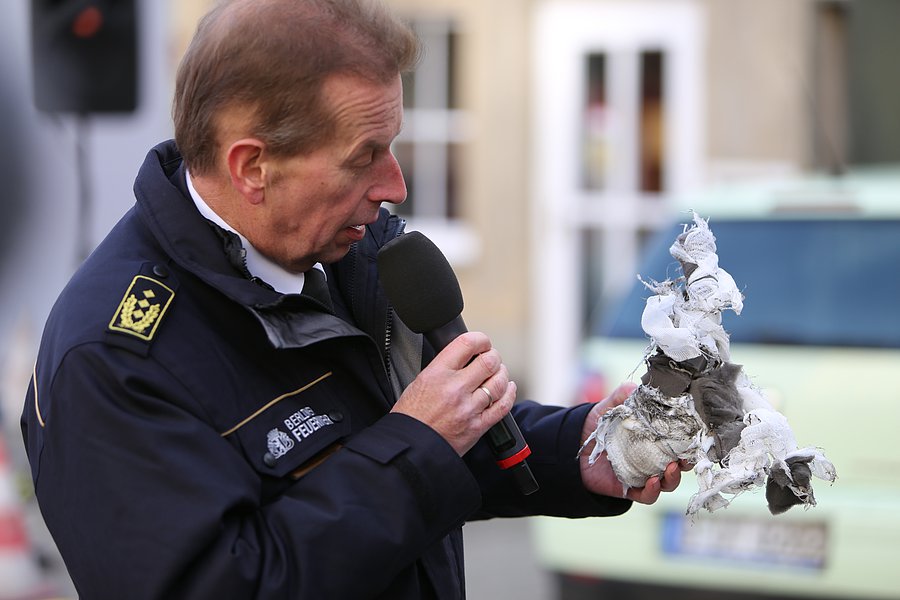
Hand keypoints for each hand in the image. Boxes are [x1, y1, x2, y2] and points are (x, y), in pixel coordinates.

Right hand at [392, 331, 515, 455]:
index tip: (482, 342)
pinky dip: (509, 394)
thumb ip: (442, 368)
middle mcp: (455, 389)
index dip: (480, 339)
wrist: (410, 447)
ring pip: (499, 382)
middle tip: (491, 358)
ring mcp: (468, 408)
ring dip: (502, 374)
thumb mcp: (419, 382)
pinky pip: (503, 406)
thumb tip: (463, 357)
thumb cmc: (411, 417)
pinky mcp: (478, 426)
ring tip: (498, 372)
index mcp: (437, 374)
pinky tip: (508, 388)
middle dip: (494, 356)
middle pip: (489, 361)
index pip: (466, 344)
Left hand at [579, 382, 690, 503]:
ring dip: (673, 477)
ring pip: (667, 483)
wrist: (575, 443)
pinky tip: (653, 482)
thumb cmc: (601, 424)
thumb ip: (625, 394)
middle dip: (686, 463)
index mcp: (655, 439)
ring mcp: (643, 475)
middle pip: (679, 465)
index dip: (689, 442)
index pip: (679, 443)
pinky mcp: (630, 489)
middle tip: (686, 456)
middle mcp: (653, 459)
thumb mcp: (613, 406)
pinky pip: (646, 496)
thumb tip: (638, 387)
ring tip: (671, 468)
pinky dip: (652, 491)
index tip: (695, 437)